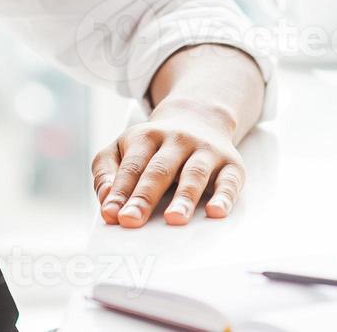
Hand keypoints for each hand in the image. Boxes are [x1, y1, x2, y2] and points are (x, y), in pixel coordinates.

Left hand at [92, 99, 246, 227]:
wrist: (199, 116)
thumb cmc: (154, 145)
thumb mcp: (123, 147)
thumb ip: (107, 171)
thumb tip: (106, 199)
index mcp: (146, 136)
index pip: (132, 166)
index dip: (120, 190)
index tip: (112, 214)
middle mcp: (177, 140)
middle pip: (159, 170)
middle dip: (144, 196)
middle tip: (132, 220)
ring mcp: (205, 150)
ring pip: (194, 173)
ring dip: (184, 197)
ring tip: (174, 219)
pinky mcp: (231, 164)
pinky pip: (229, 181)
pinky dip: (224, 197)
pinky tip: (216, 212)